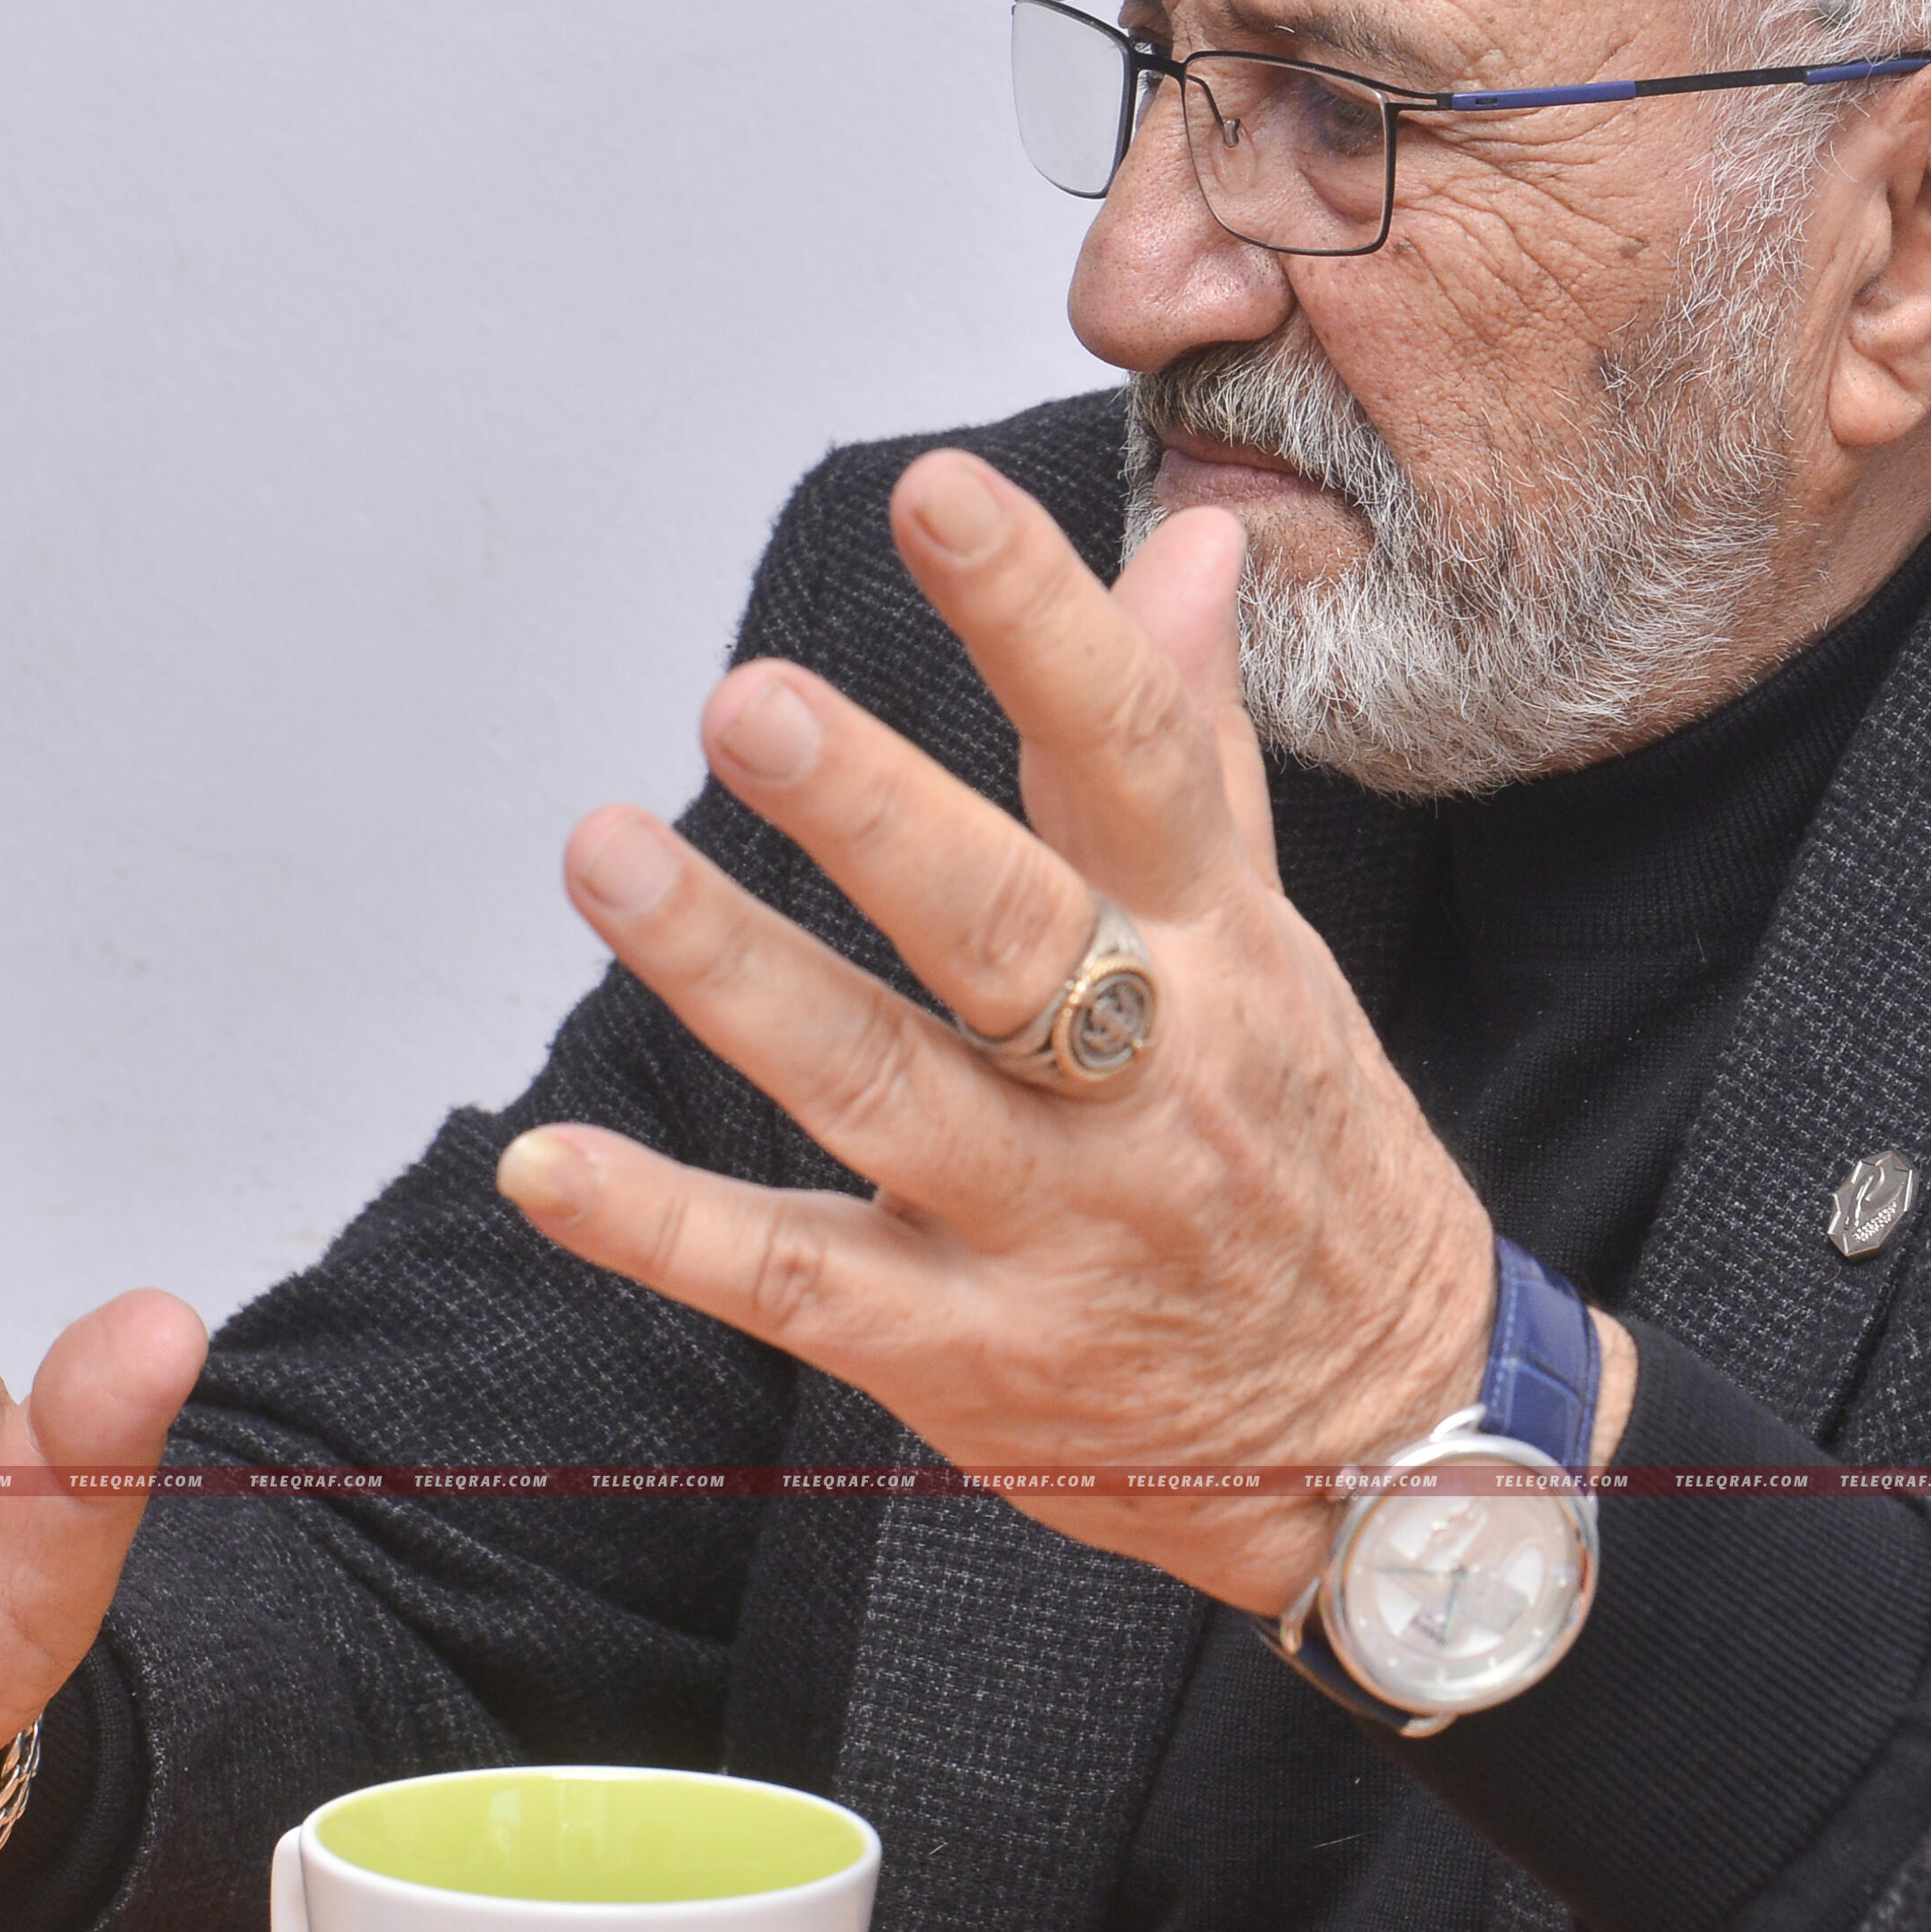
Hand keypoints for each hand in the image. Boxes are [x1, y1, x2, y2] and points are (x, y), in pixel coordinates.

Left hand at [495, 449, 1569, 1617]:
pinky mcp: (963, 1353)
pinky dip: (661, 1230)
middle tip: (748, 699)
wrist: (1388, 1438)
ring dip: (732, 972)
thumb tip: (1189, 544)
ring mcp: (1048, 1223)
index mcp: (1221, 951)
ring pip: (877, 1085)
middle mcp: (1144, 1077)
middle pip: (1006, 927)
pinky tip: (542, 1166)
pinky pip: (794, 1281)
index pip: (1139, 756)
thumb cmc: (1307, 1151)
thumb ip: (1199, 743)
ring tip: (607, 850)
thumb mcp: (1276, 943)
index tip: (943, 494)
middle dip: (876, 812)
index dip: (1043, 621)